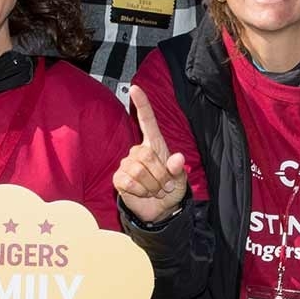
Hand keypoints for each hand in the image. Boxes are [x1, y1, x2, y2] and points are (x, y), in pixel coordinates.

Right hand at [113, 85, 187, 223]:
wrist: (159, 210)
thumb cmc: (170, 190)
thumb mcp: (180, 181)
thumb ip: (178, 170)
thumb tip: (176, 158)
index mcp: (155, 145)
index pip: (147, 121)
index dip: (142, 104)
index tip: (135, 88)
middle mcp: (139, 151)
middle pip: (146, 154)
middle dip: (159, 174)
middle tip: (163, 185)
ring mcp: (127, 164)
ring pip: (138, 170)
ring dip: (151, 185)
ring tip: (154, 190)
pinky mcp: (119, 179)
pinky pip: (129, 182)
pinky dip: (140, 191)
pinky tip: (142, 193)